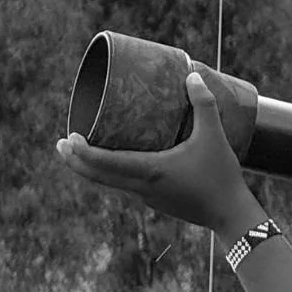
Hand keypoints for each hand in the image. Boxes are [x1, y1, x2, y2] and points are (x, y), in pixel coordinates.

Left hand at [56, 71, 256, 231]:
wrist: (231, 216)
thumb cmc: (221, 176)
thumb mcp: (214, 136)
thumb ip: (204, 104)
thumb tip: (191, 75)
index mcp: (149, 171)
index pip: (105, 164)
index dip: (82, 153)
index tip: (67, 139)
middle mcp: (142, 187)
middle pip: (99, 177)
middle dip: (76, 161)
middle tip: (60, 145)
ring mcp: (148, 197)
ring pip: (111, 183)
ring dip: (94, 168)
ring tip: (81, 151)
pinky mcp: (156, 201)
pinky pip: (126, 186)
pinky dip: (113, 175)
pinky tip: (117, 163)